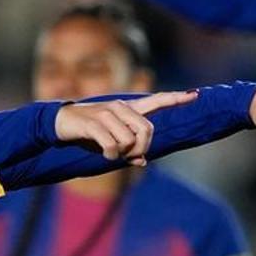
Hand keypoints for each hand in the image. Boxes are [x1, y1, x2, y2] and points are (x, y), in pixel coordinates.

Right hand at [53, 91, 197, 165]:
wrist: (60, 123)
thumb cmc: (88, 133)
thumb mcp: (110, 142)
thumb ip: (128, 150)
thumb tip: (142, 162)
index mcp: (128, 109)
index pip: (156, 101)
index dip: (176, 99)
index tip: (196, 94)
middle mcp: (120, 107)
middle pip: (147, 130)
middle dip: (141, 148)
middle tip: (128, 155)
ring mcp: (107, 113)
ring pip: (129, 140)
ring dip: (122, 154)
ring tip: (111, 153)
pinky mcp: (94, 123)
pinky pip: (112, 145)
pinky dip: (111, 155)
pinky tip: (105, 155)